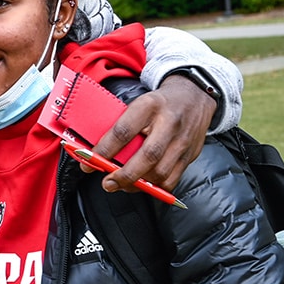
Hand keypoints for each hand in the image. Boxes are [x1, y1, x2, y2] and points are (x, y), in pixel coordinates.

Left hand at [88, 74, 213, 193]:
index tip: (89, 162)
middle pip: (147, 156)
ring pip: (160, 172)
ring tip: (122, 185)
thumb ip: (119, 126)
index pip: (123, 131)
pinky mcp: (191, 154)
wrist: (194, 95)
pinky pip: (172, 179)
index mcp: (149, 106)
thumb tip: (95, 152)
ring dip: (138, 185)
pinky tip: (142, 185)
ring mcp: (183, 140)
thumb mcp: (137, 104)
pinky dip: (154, 188)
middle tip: (107, 183)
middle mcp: (169, 123)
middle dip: (124, 175)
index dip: (104, 150)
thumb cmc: (158, 103)